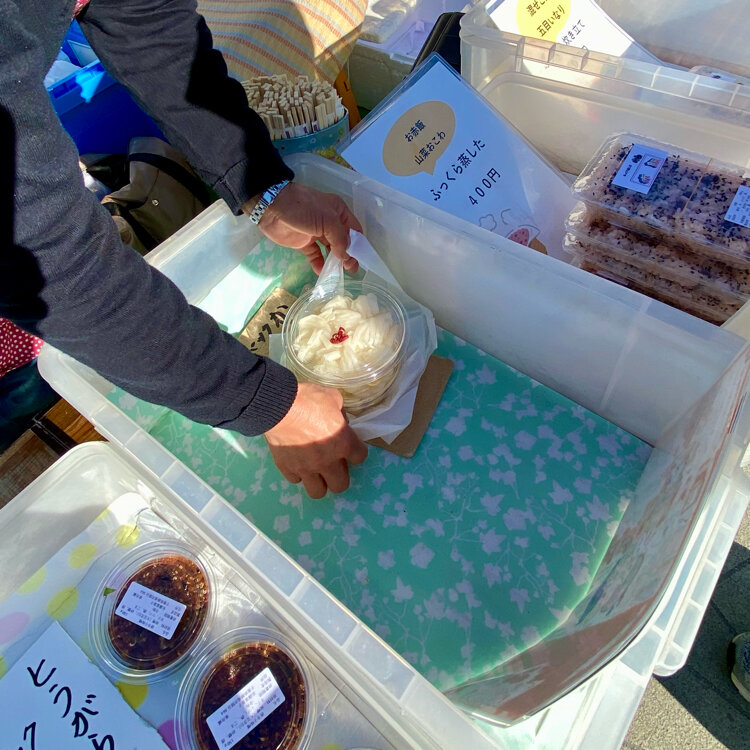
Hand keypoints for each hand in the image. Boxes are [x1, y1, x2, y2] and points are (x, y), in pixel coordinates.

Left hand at [246, 182, 361, 273]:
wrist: (272, 207)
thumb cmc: (304, 208)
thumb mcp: (328, 220)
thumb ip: (340, 239)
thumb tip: (346, 256)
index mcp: (338, 212)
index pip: (354, 230)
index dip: (359, 244)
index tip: (361, 260)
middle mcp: (329, 222)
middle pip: (343, 242)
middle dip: (348, 255)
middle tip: (351, 270)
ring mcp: (316, 233)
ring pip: (330, 250)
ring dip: (335, 261)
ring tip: (339, 273)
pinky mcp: (303, 243)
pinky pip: (315, 255)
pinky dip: (319, 264)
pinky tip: (322, 272)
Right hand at [264, 382, 367, 497]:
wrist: (278, 406)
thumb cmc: (308, 399)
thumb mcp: (333, 398)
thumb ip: (340, 413)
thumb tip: (339, 419)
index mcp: (343, 443)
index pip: (360, 458)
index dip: (356, 452)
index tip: (350, 447)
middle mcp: (327, 461)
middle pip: (341, 485)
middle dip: (339, 476)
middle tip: (333, 465)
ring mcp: (306, 468)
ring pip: (318, 492)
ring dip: (319, 482)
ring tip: (315, 471)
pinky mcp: (287, 468)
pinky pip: (296, 480)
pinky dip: (298, 474)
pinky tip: (297, 463)